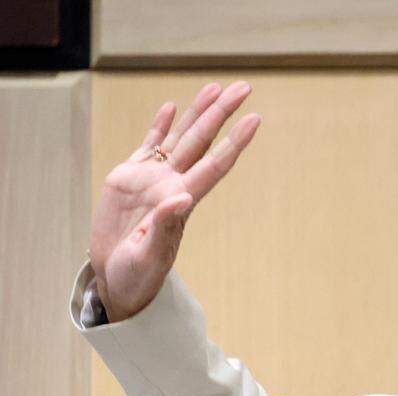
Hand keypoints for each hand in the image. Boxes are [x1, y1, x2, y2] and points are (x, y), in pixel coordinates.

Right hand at [88, 80, 260, 321]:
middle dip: (221, 112)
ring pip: (179, 138)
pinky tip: (171, 108)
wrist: (116, 280)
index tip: (254, 119)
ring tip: (215, 87)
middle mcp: (172, 185)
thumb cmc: (137, 276)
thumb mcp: (149, 255)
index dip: (234, 142)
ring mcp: (152, 180)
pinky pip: (148, 146)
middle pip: (202, 141)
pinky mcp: (129, 179)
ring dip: (197, 112)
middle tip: (244, 86)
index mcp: (181, 202)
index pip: (215, 165)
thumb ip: (164, 226)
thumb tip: (182, 198)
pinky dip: (159, 127)